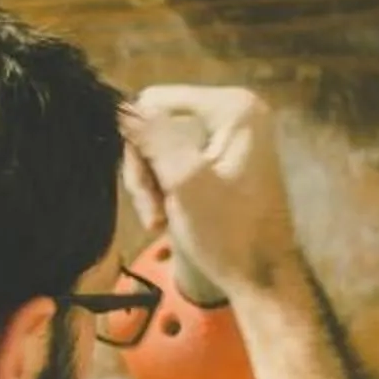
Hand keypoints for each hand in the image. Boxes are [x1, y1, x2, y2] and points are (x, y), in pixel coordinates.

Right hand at [120, 85, 301, 298]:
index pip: (154, 101)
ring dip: (152, 182)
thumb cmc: (228, 234)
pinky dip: (167, 185)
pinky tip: (169, 213)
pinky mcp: (227, 154)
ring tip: (158, 219)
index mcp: (232, 107)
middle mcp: (235, 108)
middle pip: (157, 122)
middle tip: (152, 213)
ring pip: (162, 143)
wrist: (261, 276)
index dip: (138, 144)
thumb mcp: (184, 182)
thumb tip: (118, 105)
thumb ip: (153, 137)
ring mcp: (233, 132)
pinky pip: (178, 156)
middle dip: (146, 168)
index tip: (146, 191)